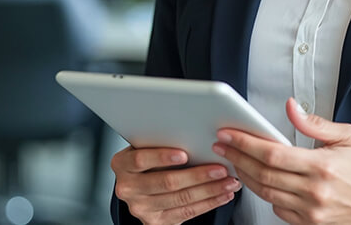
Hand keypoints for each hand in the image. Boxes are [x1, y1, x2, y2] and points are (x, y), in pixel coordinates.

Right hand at [110, 145, 239, 224]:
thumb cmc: (148, 162)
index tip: (184, 154)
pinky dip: (208, 203)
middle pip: (166, 182)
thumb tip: (196, 135)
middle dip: (197, 175)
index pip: (140, 160)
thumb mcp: (146, 149)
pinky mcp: (155, 222)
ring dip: (209, 190)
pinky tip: (222, 195)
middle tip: (220, 169)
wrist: (140, 188)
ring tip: (229, 182)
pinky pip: (186, 213)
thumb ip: (161, 143)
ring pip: (180, 199)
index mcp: (122, 164)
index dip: (162, 157)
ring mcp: (141, 208)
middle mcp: (127, 188)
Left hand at [217, 99, 350, 224]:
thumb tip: (291, 107)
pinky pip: (277, 209)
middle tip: (223, 146)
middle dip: (237, 158)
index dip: (245, 143)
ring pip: (265, 193)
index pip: (272, 154)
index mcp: (322, 167)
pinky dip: (265, 194)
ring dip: (246, 176)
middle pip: (262, 174)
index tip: (229, 135)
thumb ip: (315, 124)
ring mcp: (310, 211)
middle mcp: (314, 191)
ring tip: (236, 161)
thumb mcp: (348, 138)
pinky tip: (260, 180)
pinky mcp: (308, 224)